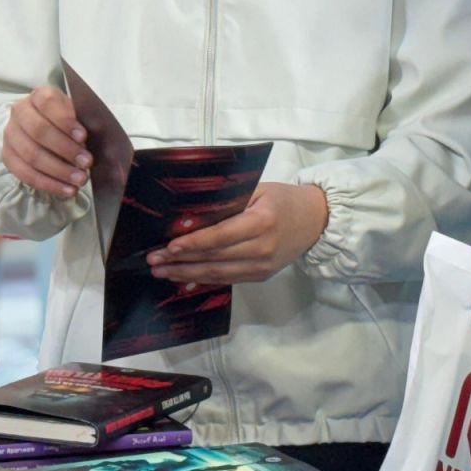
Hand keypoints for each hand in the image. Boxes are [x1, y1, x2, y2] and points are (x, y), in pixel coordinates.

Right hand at [2, 86, 90, 198]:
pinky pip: (25, 174)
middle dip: (65, 149)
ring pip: (31, 155)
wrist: (46, 128)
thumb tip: (95, 145)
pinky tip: (67, 190)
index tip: (84, 137)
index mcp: (40, 95)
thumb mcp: (78, 115)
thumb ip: (84, 123)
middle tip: (87, 163)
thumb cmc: (69, 120)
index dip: (65, 121)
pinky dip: (48, 184)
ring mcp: (10, 135)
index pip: (48, 103)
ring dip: (58, 171)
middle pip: (39, 131)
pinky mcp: (8, 156)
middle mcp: (20, 112)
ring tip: (80, 180)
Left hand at [146, 182, 328, 287]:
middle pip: (214, 258)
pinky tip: (185, 279)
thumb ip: (229, 202)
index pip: (220, 236)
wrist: (317, 220)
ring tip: (162, 272)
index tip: (169, 246)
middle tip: (154, 261)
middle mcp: (262, 247)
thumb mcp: (259, 190)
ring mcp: (262, 266)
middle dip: (181, 261)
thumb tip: (192, 216)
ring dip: (187, 274)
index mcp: (262, 221)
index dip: (194, 243)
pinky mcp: (261, 276)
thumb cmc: (285, 199)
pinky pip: (227, 280)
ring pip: (218, 274)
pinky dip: (204, 280)